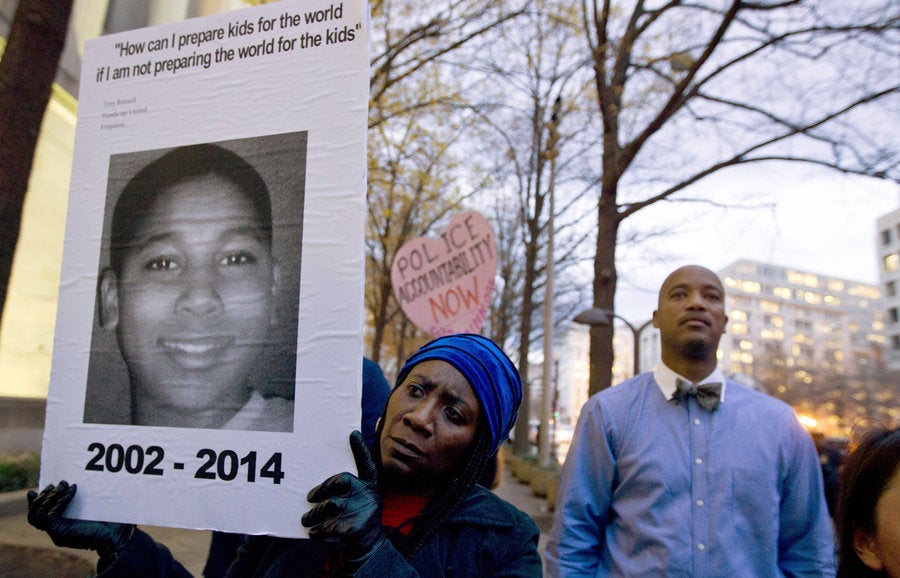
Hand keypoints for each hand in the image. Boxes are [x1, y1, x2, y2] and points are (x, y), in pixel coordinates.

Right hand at [27, 481, 133, 559]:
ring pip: (38, 515)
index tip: (35, 489)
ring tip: (63, 484)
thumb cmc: (112, 522)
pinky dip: (59, 501)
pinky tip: (73, 490)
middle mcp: (56, 531)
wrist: (118, 536)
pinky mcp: (59, 533)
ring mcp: (56, 533)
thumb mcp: (96, 508)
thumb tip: (79, 483)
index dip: (35, 503)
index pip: (38, 516)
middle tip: (57, 483)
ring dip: (49, 497)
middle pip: (34, 515)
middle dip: (43, 497)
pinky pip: (50, 515)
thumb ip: (85, 499)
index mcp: (62, 526)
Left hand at [302, 430, 385, 566]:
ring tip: (306, 519)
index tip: (353, 433)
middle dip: (321, 489)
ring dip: (313, 514)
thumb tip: (320, 483)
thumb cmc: (357, 518)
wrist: (368, 548)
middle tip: (310, 497)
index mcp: (370, 487)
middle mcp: (368, 496)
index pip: (367, 464)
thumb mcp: (359, 500)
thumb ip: (348, 489)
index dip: (361, 449)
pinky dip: (317, 531)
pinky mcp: (353, 529)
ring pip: (329, 505)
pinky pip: (326, 526)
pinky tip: (315, 534)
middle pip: (340, 481)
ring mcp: (362, 512)